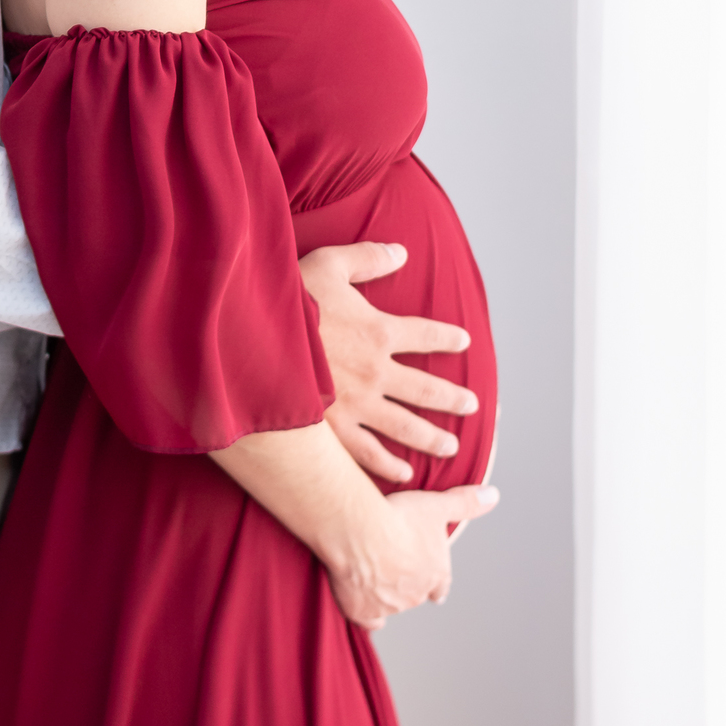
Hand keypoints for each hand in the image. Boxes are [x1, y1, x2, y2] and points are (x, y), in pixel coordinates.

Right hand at [299, 242, 478, 480]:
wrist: (252, 338)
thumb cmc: (289, 297)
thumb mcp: (330, 264)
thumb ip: (368, 257)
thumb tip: (401, 251)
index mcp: (379, 330)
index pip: (426, 334)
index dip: (448, 337)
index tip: (464, 342)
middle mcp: (376, 371)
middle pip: (427, 389)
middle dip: (452, 398)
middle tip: (472, 406)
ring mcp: (357, 404)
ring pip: (406, 427)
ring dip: (432, 437)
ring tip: (451, 446)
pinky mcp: (334, 428)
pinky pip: (368, 453)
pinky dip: (389, 466)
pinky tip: (404, 473)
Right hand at [327, 484, 499, 629]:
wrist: (361, 534)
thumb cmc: (399, 519)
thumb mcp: (437, 505)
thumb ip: (465, 503)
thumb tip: (493, 496)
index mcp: (436, 573)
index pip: (442, 586)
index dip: (438, 586)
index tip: (437, 591)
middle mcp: (416, 594)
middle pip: (415, 593)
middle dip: (408, 583)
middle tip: (395, 565)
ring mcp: (390, 605)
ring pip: (391, 604)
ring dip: (385, 592)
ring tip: (371, 572)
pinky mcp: (364, 610)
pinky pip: (369, 619)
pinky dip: (367, 613)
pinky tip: (363, 606)